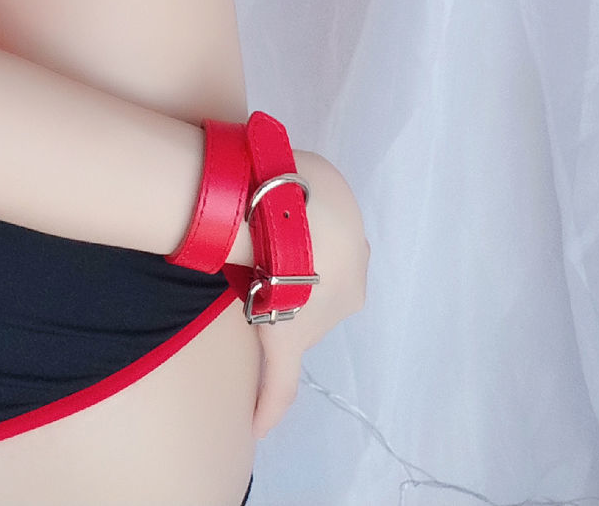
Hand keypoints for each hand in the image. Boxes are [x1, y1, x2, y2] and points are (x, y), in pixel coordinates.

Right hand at [250, 151, 368, 438]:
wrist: (288, 211)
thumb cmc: (292, 183)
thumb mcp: (306, 171)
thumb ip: (296, 188)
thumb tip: (268, 179)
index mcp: (355, 247)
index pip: (329, 253)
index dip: (304, 249)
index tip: (285, 249)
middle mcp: (349, 286)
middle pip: (318, 287)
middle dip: (295, 276)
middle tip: (258, 253)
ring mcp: (320, 318)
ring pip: (298, 317)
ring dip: (278, 307)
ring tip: (243, 285)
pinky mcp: (289, 342)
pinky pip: (282, 382)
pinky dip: (271, 405)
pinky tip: (258, 427)